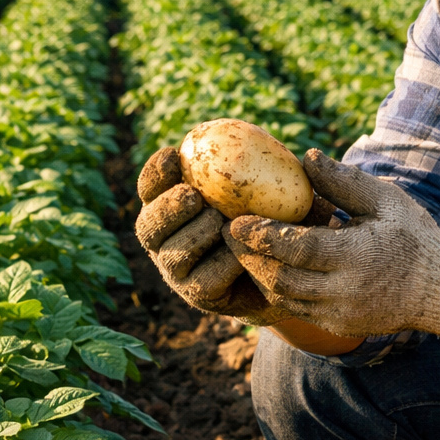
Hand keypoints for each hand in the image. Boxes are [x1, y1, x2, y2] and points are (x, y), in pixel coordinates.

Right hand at [133, 148, 286, 323]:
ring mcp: (178, 270)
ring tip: (219, 221)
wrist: (291, 268)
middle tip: (191, 195)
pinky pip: (204, 278)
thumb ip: (263, 166)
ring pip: (173, 253)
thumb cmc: (276, 215)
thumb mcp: (271, 187)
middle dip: (166, 208)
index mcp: (170, 204)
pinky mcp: (199, 295)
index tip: (175, 154)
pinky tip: (241, 252)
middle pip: (148, 224)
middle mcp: (165, 238)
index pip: (150, 186)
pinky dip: (223, 262)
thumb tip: (281, 144)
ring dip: (196, 235)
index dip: (156, 172)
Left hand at [227, 150, 439, 341]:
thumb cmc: (413, 235)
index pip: (298, 249)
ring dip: (258, 274)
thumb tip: (304, 157)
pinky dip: (276, 289)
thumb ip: (343, 182)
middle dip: (248, 257)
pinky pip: (296, 309)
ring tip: (240, 248)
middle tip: (226, 232)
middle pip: (281, 278)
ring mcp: (342, 314)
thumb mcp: (384, 200)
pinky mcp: (339, 326)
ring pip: (284, 298)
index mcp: (359, 256)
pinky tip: (265, 267)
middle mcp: (347, 291)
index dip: (262, 236)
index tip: (235, 220)